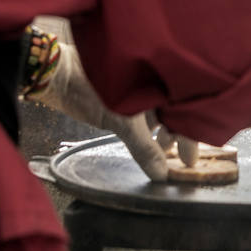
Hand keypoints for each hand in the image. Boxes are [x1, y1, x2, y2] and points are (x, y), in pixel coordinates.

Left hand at [34, 43, 192, 180]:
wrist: (58, 76)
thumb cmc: (94, 88)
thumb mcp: (123, 120)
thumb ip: (144, 147)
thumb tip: (161, 175)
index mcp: (163, 79)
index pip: (187, 106)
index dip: (192, 133)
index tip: (191, 158)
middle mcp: (156, 83)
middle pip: (176, 111)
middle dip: (178, 135)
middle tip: (178, 158)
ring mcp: (141, 90)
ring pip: (160, 113)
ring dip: (162, 133)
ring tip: (163, 152)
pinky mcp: (126, 98)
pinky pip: (145, 115)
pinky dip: (148, 129)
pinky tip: (148, 141)